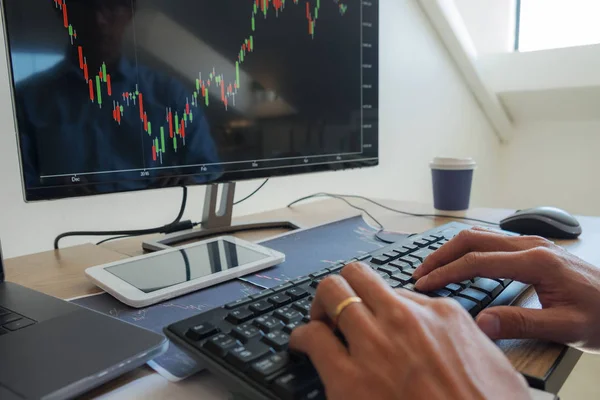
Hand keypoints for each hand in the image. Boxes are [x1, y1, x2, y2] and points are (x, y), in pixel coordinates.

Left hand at [289, 263, 529, 399]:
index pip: (398, 292)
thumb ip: (469, 340)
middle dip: (345, 287)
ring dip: (321, 305)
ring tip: (319, 322)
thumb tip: (453, 337)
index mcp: (443, 315)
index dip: (381, 306)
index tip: (375, 317)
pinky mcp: (349, 378)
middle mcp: (405, 320)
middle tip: (338, 308)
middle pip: (359, 276)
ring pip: (332, 291)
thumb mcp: (493, 366)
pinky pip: (312, 337)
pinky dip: (302, 336)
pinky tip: (302, 345)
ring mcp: (376, 344)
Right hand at [413, 229, 599, 351]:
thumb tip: (481, 322)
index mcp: (536, 261)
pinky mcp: (533, 249)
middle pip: (472, 238)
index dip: (446, 273)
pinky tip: (460, 263)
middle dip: (441, 255)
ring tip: (433, 268)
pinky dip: (467, 250)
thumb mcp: (566, 327)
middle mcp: (531, 245)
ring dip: (452, 249)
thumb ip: (522, 324)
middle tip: (420, 274)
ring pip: (479, 235)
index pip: (477, 261)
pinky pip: (491, 241)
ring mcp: (532, 244)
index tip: (425, 284)